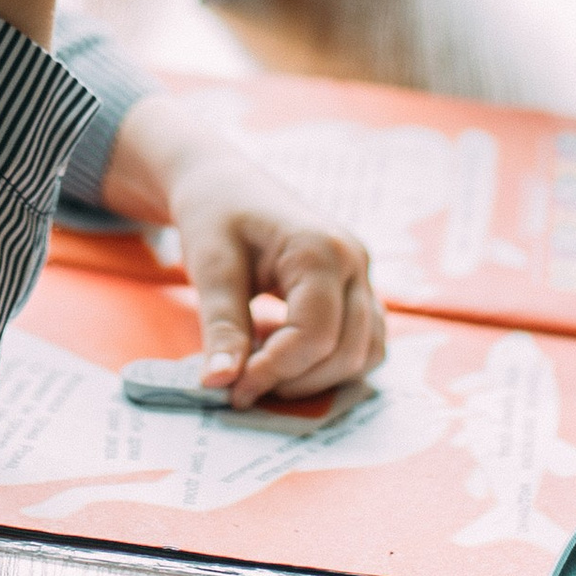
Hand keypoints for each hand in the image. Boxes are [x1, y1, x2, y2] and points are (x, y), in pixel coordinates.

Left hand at [103, 104, 385, 407]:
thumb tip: (219, 383)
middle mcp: (354, 261)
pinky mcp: (359, 289)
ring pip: (365, 353)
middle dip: (295, 380)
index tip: (232, 391)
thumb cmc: (215, 215)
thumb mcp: (210, 266)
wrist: (226, 184)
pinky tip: (282, 351)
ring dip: (316, 377)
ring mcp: (362, 275)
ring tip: (262, 366)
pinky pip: (364, 342)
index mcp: (319, 248)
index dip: (275, 372)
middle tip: (241, 387)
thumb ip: (222, 326)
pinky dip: (330, 363)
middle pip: (346, 350)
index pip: (314, 335)